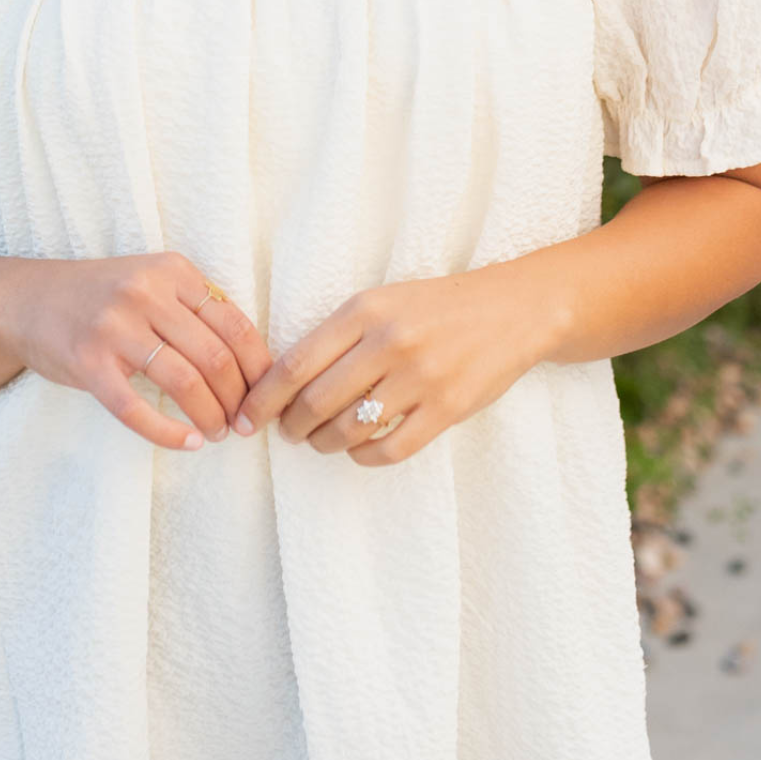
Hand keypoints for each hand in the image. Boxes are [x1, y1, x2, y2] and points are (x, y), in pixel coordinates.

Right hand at [0, 251, 273, 450]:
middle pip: (216, 356)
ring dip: (210, 416)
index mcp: (173, 271)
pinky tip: (187, 444)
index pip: (236, 324)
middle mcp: (146, 293)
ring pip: (184, 382)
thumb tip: (253, 361)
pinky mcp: (87, 362)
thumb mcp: (152, 281)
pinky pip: (136, 408)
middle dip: (238, 399)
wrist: (25, 299)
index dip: (259, 368)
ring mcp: (115, 326)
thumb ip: (196, 307)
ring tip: (216, 433)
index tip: (266, 395)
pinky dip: (168, 432)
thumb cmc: (100, 297)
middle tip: (243, 424)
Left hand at [230, 262, 559, 465]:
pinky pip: (391, 449)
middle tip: (288, 433)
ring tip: (321, 440)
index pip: (295, 364)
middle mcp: (390, 342)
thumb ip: (338, 335)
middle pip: (316, 402)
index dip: (262, 399)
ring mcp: (421, 377)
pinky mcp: (448, 408)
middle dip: (291, 427)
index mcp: (365, 310)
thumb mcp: (382, 301)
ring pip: (349, 430)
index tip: (246, 418)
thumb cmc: (437, 306)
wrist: (514, 308)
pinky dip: (364, 458)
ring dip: (325, 443)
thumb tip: (282, 381)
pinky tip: (359, 452)